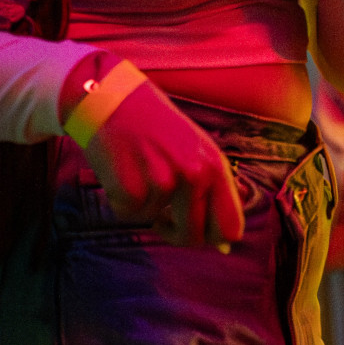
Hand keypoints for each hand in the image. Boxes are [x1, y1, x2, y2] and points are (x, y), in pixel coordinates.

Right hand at [82, 79, 245, 248]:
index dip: (215, 238)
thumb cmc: (156, 128)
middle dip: (176, 233)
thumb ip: (212, 194)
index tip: (199, 232)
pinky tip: (122, 169)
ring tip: (140, 170)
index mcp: (215, 165)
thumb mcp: (194, 152)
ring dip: (146, 208)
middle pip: (193, 238)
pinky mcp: (130, 189)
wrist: (112, 98)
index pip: (231, 227)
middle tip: (162, 214)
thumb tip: (224, 246)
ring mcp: (162, 181)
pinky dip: (122, 201)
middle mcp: (194, 174)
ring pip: (157, 224)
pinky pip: (129, 215)